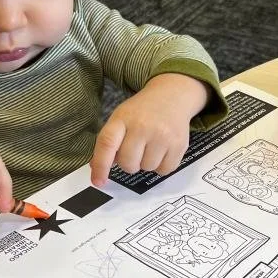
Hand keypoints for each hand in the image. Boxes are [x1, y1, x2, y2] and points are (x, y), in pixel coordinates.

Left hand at [90, 73, 208, 185]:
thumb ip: (110, 141)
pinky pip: (164, 170)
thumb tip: (99, 169)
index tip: (98, 181)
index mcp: (123, 118)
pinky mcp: (179, 144)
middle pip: (128, 163)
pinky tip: (162, 150)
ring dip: (146, 163)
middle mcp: (143, 126)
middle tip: (135, 149)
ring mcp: (162, 135)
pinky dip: (161, 165)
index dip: (101, 165)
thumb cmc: (142, 111)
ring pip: (146, 168)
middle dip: (129, 162)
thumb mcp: (121, 117)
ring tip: (151, 146)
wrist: (172, 95)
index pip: (107, 143)